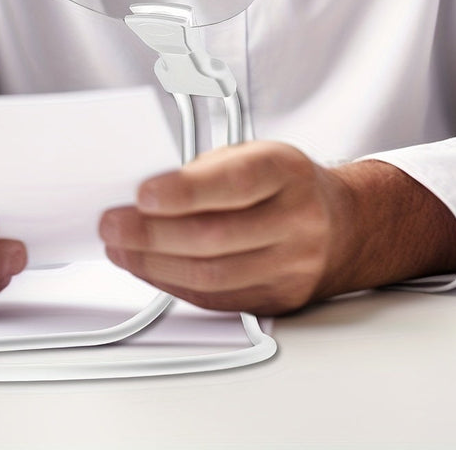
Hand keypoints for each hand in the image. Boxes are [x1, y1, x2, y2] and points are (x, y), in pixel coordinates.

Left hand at [99, 142, 455, 314]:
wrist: (343, 224)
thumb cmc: (285, 183)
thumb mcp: (253, 154)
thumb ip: (204, 171)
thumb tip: (141, 192)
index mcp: (286, 172)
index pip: (234, 183)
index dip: (184, 191)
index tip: (142, 193)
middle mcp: (296, 221)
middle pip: (215, 238)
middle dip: (151, 234)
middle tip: (112, 225)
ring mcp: (291, 267)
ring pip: (212, 276)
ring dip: (153, 264)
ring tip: (119, 249)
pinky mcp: (279, 301)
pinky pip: (216, 299)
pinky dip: (173, 284)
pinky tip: (147, 268)